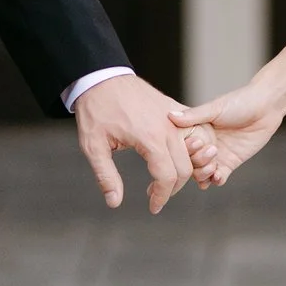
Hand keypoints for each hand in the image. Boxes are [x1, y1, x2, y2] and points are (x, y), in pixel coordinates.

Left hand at [73, 73, 193, 212]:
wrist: (103, 77)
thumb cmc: (96, 111)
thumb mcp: (93, 146)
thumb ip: (106, 176)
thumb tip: (115, 203)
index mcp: (149, 137)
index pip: (167, 177)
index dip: (161, 197)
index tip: (153, 207)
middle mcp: (168, 127)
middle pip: (185, 168)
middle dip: (173, 188)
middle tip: (156, 196)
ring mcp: (174, 117)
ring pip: (192, 152)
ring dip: (183, 170)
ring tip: (163, 179)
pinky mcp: (174, 109)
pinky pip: (191, 134)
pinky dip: (188, 151)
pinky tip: (170, 159)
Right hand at [171, 82, 285, 187]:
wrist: (265, 107)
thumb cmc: (240, 102)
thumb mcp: (215, 108)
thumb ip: (193, 116)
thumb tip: (170, 116)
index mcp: (196, 131)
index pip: (182, 147)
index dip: (184, 150)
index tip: (194, 145)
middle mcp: (203, 145)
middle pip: (190, 163)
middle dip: (195, 164)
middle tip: (209, 155)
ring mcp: (216, 155)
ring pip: (202, 173)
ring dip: (204, 175)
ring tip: (212, 170)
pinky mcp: (230, 163)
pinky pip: (219, 177)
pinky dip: (216, 180)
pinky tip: (218, 177)